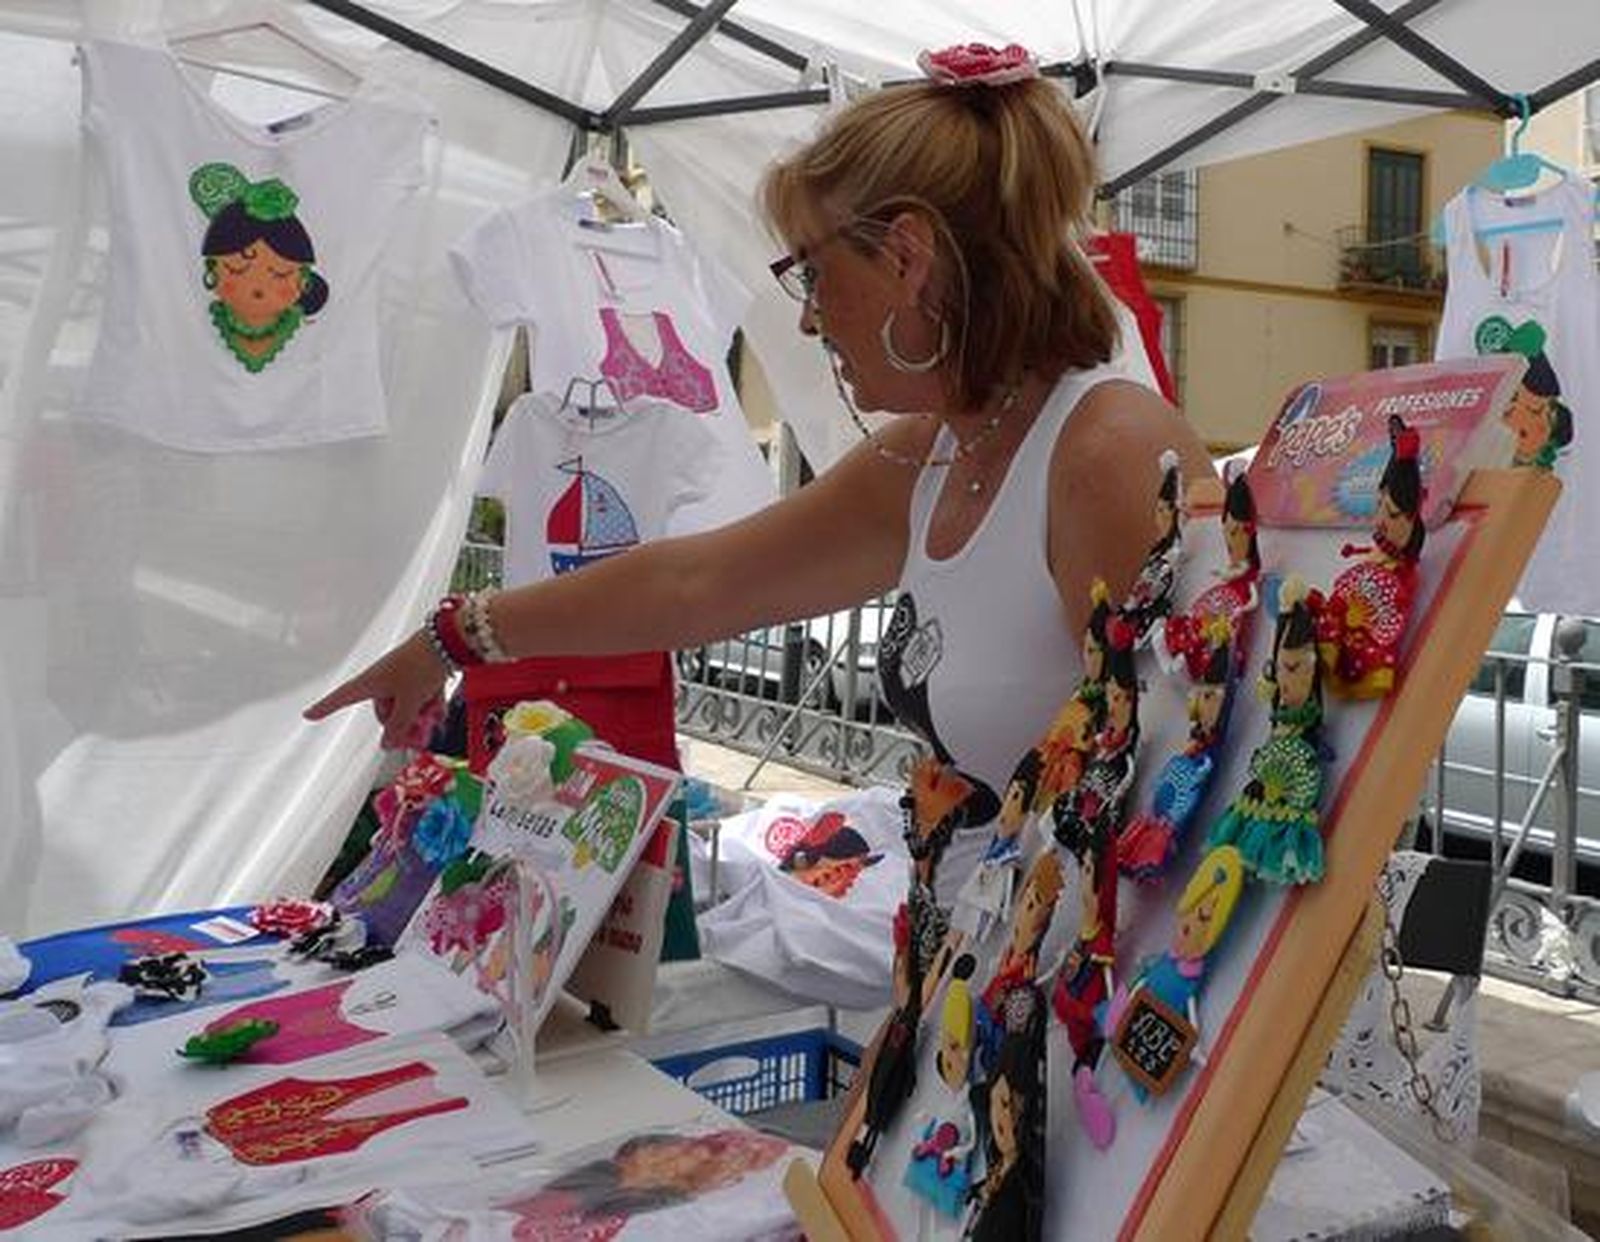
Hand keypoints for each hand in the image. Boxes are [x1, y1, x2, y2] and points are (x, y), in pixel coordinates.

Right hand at [303, 631, 447, 748]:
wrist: (448, 641)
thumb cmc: (421, 665)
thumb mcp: (409, 702)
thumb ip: (399, 726)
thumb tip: (387, 744)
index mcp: (370, 683)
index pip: (341, 698)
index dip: (324, 707)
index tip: (308, 715)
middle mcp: (382, 680)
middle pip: (385, 712)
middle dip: (403, 725)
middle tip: (420, 733)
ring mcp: (400, 677)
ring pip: (405, 706)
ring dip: (420, 716)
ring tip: (435, 716)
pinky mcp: (418, 675)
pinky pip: (418, 697)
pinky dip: (428, 704)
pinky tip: (440, 709)